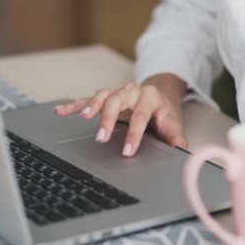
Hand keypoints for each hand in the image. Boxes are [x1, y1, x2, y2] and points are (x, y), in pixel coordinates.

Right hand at [53, 74, 187, 156]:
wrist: (159, 94)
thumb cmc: (164, 112)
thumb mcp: (173, 124)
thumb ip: (176, 138)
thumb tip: (183, 153)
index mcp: (150, 97)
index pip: (140, 115)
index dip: (134, 134)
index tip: (127, 152)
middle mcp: (131, 91)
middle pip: (117, 101)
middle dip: (108, 119)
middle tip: (102, 138)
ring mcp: (116, 92)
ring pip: (102, 96)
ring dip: (91, 107)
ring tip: (84, 118)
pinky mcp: (105, 97)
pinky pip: (87, 100)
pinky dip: (74, 106)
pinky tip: (60, 112)